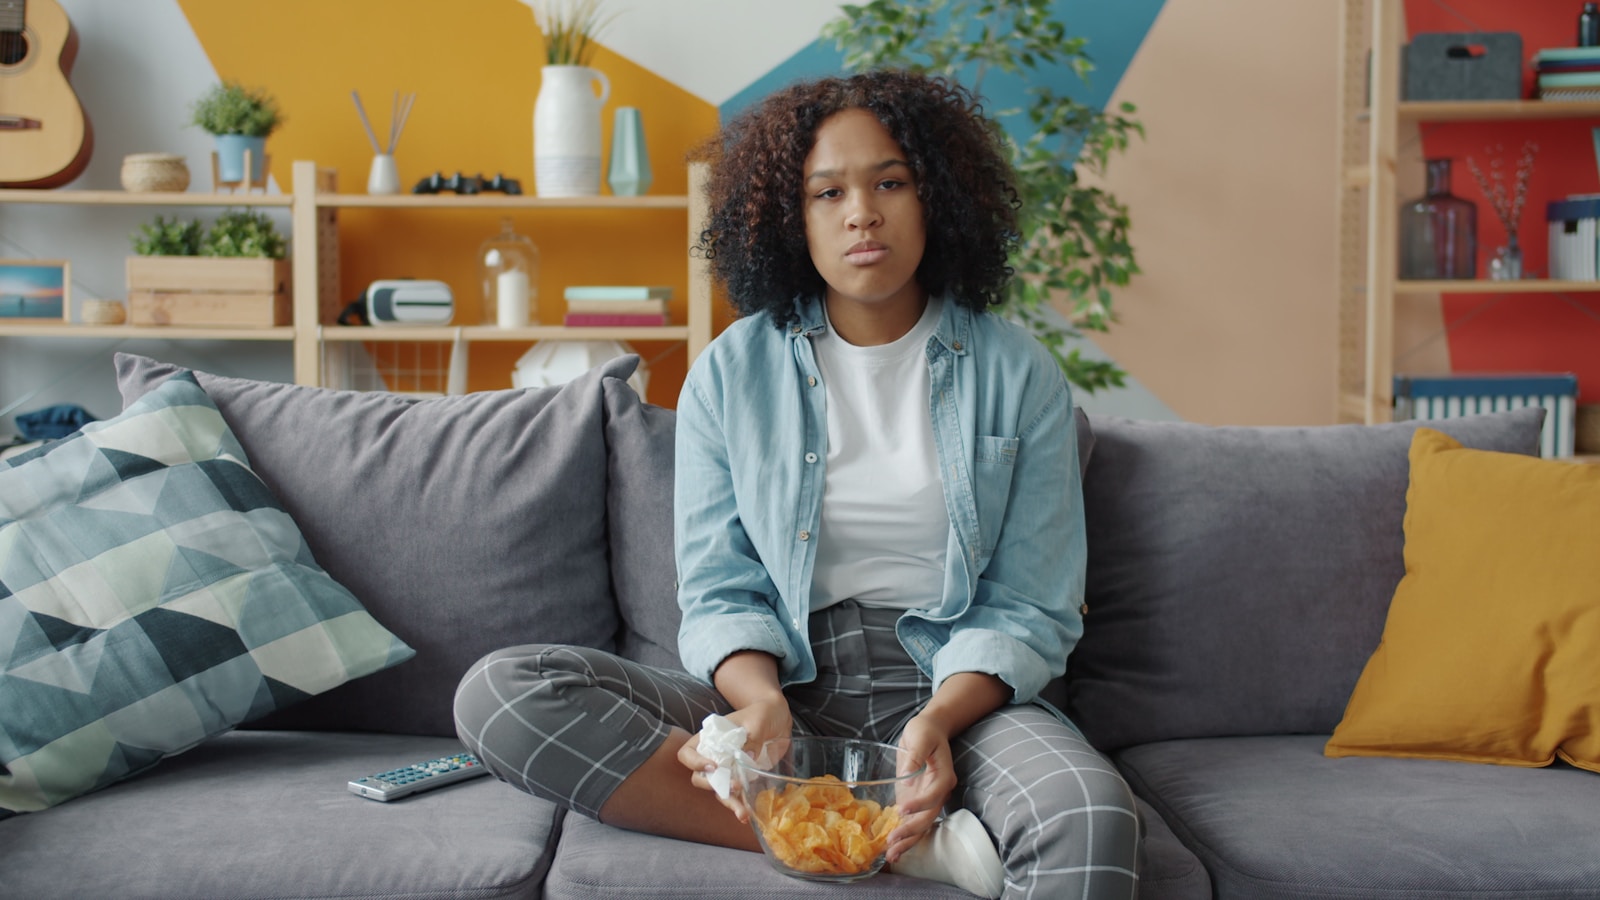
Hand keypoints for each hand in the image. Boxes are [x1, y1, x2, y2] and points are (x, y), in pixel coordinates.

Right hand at [678, 695, 792, 822]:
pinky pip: (736, 796)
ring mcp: (728, 769)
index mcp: (710, 738)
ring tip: (743, 814)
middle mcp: (714, 756)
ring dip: (729, 803)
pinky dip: (740, 805)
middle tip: (735, 787)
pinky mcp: (742, 779)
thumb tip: (747, 757)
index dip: (695, 762)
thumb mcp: (758, 720)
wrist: (778, 720)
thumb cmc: (763, 713)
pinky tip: (746, 815)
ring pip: (718, 791)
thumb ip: (752, 736)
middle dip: (714, 787)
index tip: (713, 767)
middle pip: (700, 778)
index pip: (688, 752)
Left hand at [886, 713, 957, 862]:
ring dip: (907, 841)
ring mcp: (926, 799)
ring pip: (920, 826)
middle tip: (893, 842)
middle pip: (928, 818)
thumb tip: (906, 778)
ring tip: (891, 856)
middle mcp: (937, 793)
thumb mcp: (919, 736)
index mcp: (943, 777)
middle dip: (911, 831)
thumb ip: (915, 755)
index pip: (933, 795)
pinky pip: (911, 822)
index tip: (903, 810)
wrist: (929, 731)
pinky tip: (891, 850)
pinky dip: (903, 836)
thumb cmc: (925, 731)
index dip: (920, 804)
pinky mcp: (915, 801)